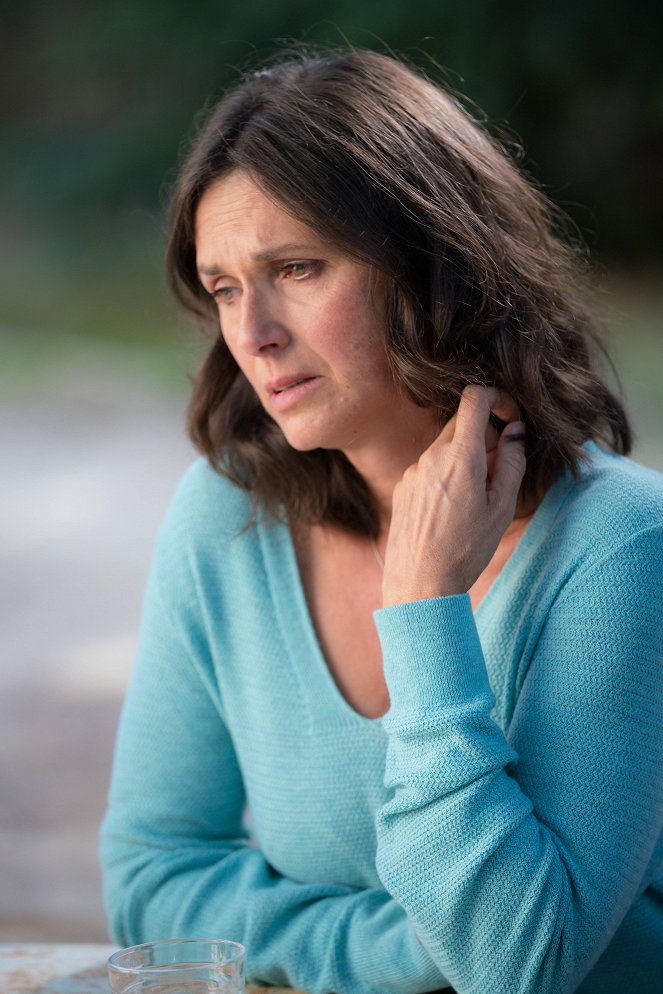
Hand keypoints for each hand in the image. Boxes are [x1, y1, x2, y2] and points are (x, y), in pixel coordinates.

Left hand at [382, 386, 526, 606]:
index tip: (510, 417)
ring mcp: (413, 470)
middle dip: (485, 433)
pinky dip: (446, 472)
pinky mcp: (403, 486)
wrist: (420, 585)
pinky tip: (451, 509)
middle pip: (461, 421)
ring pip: (445, 445)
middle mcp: (432, 457)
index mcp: (460, 458)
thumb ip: (512, 462)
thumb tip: (515, 432)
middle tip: (498, 467)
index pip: (474, 398)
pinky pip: (429, 465)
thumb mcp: (501, 508)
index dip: (497, 397)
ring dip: (465, 455)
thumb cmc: (466, 550)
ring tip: (475, 497)